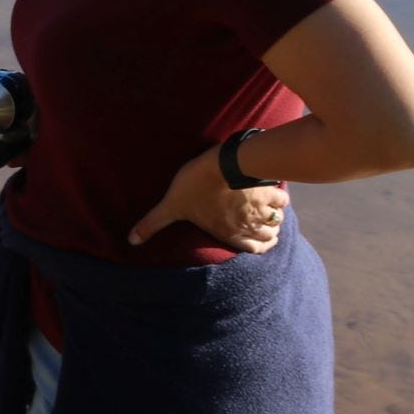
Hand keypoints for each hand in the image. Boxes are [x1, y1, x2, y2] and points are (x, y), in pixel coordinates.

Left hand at [128, 146, 290, 252]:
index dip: (260, 246)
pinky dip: (280, 199)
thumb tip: (131, 240)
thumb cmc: (196, 185)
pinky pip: (283, 201)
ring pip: (277, 221)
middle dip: (268, 232)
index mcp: (229, 233)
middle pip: (270, 236)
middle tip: (261, 222)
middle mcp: (249, 226)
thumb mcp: (170, 205)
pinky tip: (272, 192)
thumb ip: (153, 224)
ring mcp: (262, 209)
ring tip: (267, 209)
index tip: (261, 241)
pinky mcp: (270, 191)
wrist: (223, 163)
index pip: (256, 250)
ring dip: (275, 217)